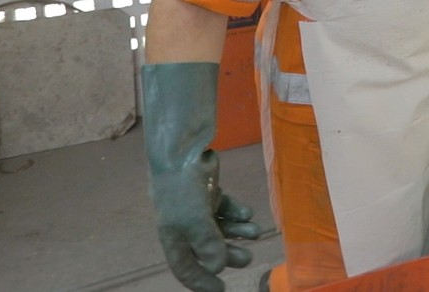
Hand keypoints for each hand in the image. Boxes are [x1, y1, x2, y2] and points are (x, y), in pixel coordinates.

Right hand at [144, 63, 261, 291]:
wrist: (182, 151)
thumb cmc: (183, 190)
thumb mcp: (195, 221)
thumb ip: (208, 245)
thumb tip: (217, 267)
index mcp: (174, 237)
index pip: (185, 268)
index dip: (201, 281)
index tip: (220, 289)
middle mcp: (184, 224)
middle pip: (207, 248)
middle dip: (228, 255)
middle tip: (248, 259)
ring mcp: (196, 206)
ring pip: (219, 227)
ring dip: (237, 233)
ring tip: (255, 234)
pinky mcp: (208, 189)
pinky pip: (225, 208)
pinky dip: (237, 213)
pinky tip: (248, 214)